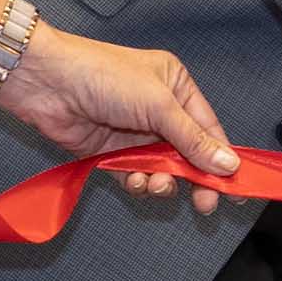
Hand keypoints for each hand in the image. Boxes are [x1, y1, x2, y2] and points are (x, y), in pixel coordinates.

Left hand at [0, 27, 239, 212]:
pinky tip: (133, 181)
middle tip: (204, 204)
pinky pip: (135, 174)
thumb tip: (228, 163)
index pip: (208, 128)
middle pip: (188, 153)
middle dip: (194, 178)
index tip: (234, 187)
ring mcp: (134, 132)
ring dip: (163, 182)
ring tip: (155, 183)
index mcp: (176, 86)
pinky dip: (138, 183)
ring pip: (162, 168)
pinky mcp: (111, 151)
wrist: (47, 84)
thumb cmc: (103, 76)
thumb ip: (193, 140)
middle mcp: (158, 109)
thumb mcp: (159, 105)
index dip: (222, 158)